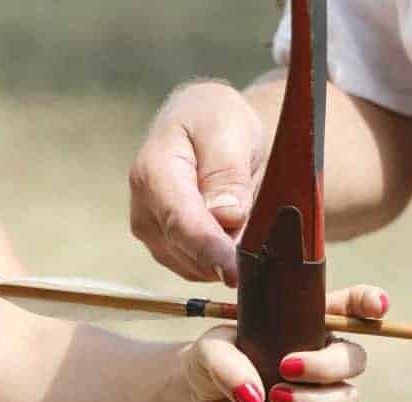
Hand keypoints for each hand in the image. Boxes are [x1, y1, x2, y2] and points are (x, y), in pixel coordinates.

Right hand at [129, 81, 264, 286]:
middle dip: (227, 255)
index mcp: (154, 172)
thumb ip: (227, 174)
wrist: (202, 125)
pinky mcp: (165, 248)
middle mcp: (144, 208)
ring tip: (251, 223)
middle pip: (188, 252)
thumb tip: (225, 217)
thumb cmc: (215, 120)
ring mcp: (151, 232)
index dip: (210, 251)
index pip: (181, 223)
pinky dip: (221, 259)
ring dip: (226, 256)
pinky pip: (199, 268)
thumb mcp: (229, 129)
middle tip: (267, 238)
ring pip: (195, 266)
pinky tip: (237, 236)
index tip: (236, 272)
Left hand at [182, 285, 389, 401]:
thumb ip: (226, 362)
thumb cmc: (210, 360)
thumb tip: (255, 397)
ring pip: (348, 398)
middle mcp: (321, 356)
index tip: (377, 306)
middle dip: (327, 367)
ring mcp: (319, 394)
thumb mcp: (208, 349)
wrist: (199, 400)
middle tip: (285, 370)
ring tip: (275, 401)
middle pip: (355, 358)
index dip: (370, 302)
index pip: (350, 306)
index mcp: (305, 323)